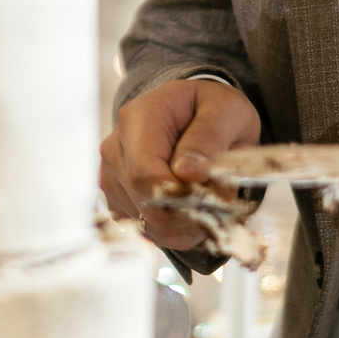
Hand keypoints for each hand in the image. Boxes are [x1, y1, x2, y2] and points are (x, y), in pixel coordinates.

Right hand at [100, 77, 261, 249]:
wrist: (196, 112)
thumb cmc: (213, 109)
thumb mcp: (226, 111)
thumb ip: (208, 139)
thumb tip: (187, 173)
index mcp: (139, 118)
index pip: (146, 173)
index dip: (179, 197)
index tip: (212, 201)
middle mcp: (116, 147)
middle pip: (143, 201)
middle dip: (185, 213)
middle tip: (219, 205)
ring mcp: (112, 175)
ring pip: (144, 220)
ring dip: (182, 223)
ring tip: (207, 200)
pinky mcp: (116, 197)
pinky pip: (143, 226)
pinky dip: (172, 228)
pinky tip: (190, 208)